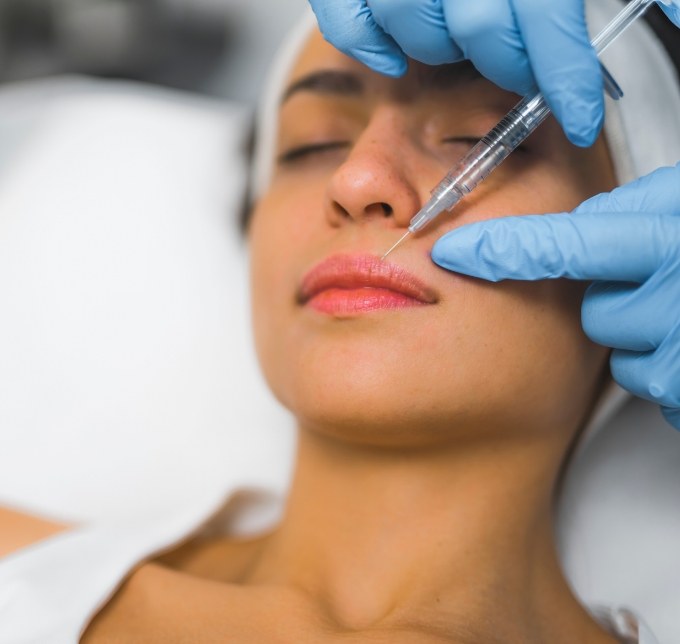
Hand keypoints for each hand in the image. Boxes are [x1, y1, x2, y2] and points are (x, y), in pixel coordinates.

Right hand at [308, 0, 679, 146]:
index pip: (545, 19)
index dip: (565, 78)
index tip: (581, 120)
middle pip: (479, 31)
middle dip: (508, 64)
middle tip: (523, 69)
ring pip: (416, 30)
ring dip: (443, 51)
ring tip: (463, 40)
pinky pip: (348, 23)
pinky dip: (372, 47)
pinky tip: (397, 56)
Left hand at [431, 164, 679, 428]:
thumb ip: (637, 215)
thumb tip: (576, 230)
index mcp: (673, 236)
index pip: (565, 246)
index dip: (503, 251)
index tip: (454, 255)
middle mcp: (678, 296)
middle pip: (595, 313)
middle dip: (620, 301)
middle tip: (671, 285)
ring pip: (626, 356)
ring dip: (652, 339)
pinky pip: (661, 391)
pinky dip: (678, 373)